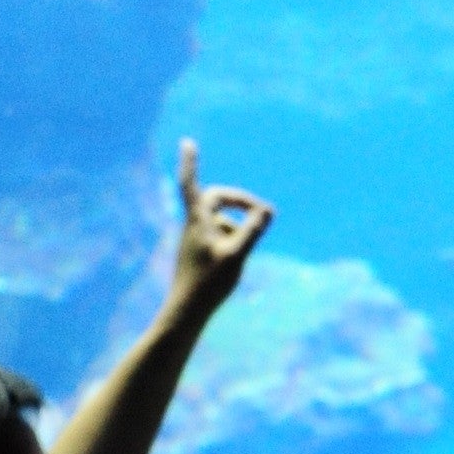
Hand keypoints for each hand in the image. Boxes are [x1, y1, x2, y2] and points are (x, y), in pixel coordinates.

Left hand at [166, 138, 274, 321]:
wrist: (186, 310)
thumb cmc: (209, 283)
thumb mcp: (237, 254)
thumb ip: (252, 230)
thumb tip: (266, 210)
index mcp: (197, 220)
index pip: (191, 183)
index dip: (190, 162)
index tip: (188, 142)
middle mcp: (193, 226)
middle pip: (213, 199)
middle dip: (237, 199)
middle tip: (260, 211)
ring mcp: (195, 240)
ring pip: (218, 220)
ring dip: (237, 225)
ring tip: (248, 246)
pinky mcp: (198, 253)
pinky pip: (218, 236)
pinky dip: (232, 239)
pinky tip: (239, 259)